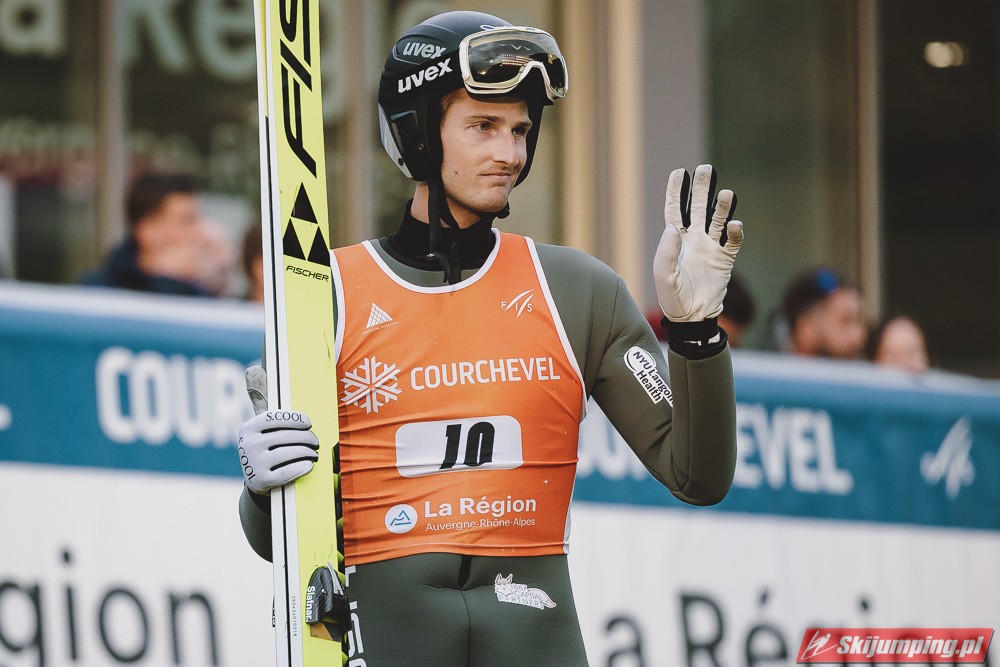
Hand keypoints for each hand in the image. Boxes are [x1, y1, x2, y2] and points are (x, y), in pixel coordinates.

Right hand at [237, 366, 318, 493]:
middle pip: (286, 436)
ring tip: (315, 452)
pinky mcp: (261, 481)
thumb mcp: (261, 425)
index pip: (276, 418)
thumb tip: (253, 368)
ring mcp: (253, 464)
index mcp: (248, 428)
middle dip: (307, 438)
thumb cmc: (266, 445)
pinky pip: (289, 472)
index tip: (309, 423)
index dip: (296, 419)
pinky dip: (303, 467)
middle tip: (316, 441)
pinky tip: (309, 465)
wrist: (258, 480)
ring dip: (308, 452)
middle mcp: (247, 445)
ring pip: (290, 453)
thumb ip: (261, 398)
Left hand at [653, 164, 743, 322]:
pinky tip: (735, 224)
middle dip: (702, 188)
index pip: (675, 209)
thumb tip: (674, 226)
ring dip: (722, 206)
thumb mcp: (663, 275)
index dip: (676, 191)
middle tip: (706, 170)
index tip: (679, 173)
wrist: (693, 317)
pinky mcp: (725, 258)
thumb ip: (666, 251)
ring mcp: (711, 247)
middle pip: (698, 207)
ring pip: (718, 219)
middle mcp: (694, 238)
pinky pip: (733, 240)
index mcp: (676, 240)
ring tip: (726, 193)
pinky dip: (736, 231)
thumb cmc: (673, 296)